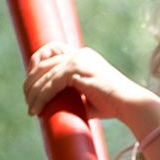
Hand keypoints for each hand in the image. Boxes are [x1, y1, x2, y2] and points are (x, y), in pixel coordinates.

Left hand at [23, 42, 159, 134]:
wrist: (131, 105)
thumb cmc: (115, 105)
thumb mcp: (90, 95)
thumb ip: (74, 94)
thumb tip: (58, 106)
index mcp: (84, 56)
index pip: (53, 49)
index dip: (38, 61)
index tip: (32, 80)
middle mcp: (80, 54)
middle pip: (44, 61)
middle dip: (31, 80)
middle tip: (28, 99)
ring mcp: (78, 60)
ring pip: (44, 73)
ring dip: (33, 92)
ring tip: (31, 108)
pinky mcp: (76, 71)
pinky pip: (51, 83)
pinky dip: (41, 97)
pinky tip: (37, 109)